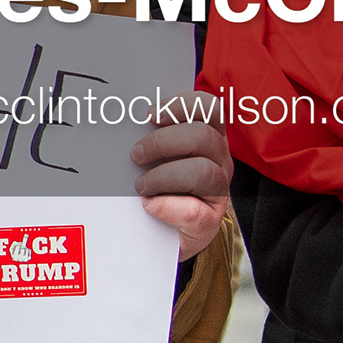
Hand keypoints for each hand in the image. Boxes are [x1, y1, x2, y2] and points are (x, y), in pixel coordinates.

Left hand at [131, 101, 228, 258]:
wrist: (160, 236)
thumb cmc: (157, 187)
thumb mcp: (155, 158)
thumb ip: (149, 137)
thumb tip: (122, 125)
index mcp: (208, 138)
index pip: (208, 109)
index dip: (181, 106)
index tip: (150, 114)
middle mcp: (219, 161)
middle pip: (203, 136)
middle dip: (163, 142)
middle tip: (136, 155)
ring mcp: (218, 191)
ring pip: (202, 171)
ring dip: (163, 176)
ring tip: (141, 185)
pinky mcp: (208, 221)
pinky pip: (193, 210)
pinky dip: (166, 207)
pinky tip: (149, 205)